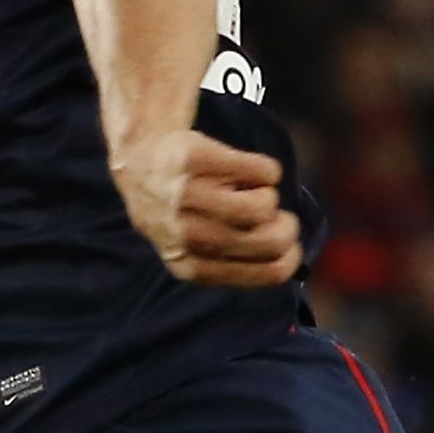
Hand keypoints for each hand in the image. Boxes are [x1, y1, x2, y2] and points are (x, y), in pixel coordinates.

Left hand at [112, 129, 302, 287]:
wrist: (143, 159)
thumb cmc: (182, 210)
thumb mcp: (196, 250)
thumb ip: (234, 263)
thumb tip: (287, 261)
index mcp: (190, 266)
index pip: (266, 272)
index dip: (289, 257)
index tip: (289, 245)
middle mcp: (187, 234)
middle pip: (270, 240)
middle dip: (286, 226)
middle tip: (276, 215)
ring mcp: (188, 195)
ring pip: (264, 204)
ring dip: (267, 196)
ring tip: (250, 191)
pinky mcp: (197, 159)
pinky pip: (263, 170)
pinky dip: (266, 170)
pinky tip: (247, 171)